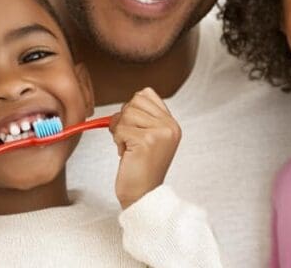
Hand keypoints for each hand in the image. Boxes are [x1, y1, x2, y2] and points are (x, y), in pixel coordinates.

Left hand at [111, 87, 181, 208]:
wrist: (142, 196)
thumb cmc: (140, 169)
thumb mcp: (149, 139)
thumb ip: (144, 118)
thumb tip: (127, 104)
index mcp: (172, 124)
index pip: (146, 94)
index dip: (133, 108)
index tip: (134, 128)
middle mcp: (170, 126)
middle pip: (134, 101)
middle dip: (124, 119)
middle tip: (130, 139)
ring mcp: (160, 132)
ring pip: (126, 113)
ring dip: (120, 131)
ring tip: (129, 147)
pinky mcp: (147, 140)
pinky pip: (121, 128)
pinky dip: (118, 141)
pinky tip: (127, 153)